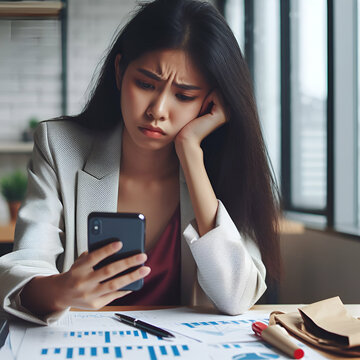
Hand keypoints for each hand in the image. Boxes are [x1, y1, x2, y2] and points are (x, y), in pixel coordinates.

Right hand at [21, 242, 150, 314]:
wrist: (61, 294)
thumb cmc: (76, 273)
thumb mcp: (80, 261)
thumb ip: (95, 255)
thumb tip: (119, 248)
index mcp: (78, 269)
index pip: (93, 257)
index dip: (106, 250)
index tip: (120, 243)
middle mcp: (83, 282)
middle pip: (108, 271)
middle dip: (128, 263)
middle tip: (142, 256)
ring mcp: (90, 295)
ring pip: (115, 284)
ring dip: (132, 276)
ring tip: (145, 269)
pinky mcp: (95, 304)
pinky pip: (114, 295)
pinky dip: (126, 288)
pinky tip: (136, 282)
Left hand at [174, 90, 227, 150]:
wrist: (187, 139)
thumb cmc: (189, 124)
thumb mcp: (199, 107)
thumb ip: (207, 96)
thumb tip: (206, 79)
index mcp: (224, 110)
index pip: (217, 90)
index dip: (207, 95)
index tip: (201, 109)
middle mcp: (228, 111)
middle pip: (218, 89)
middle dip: (207, 95)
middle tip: (201, 111)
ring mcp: (227, 112)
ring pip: (217, 90)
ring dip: (206, 98)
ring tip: (202, 112)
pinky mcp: (223, 113)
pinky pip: (215, 93)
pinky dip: (206, 99)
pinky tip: (203, 111)